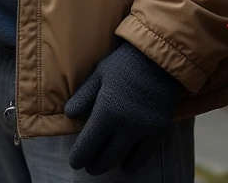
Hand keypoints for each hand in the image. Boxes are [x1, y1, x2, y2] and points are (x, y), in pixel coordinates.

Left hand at [63, 40, 183, 174]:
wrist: (158, 62)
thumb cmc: (123, 65)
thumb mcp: (98, 76)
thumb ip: (83, 97)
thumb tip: (69, 115)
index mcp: (106, 111)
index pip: (88, 144)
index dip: (79, 158)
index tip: (75, 163)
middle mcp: (125, 125)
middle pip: (105, 157)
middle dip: (94, 164)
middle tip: (88, 165)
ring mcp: (143, 131)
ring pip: (123, 160)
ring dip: (111, 165)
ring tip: (103, 164)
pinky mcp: (158, 132)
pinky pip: (144, 157)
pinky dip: (133, 164)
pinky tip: (126, 165)